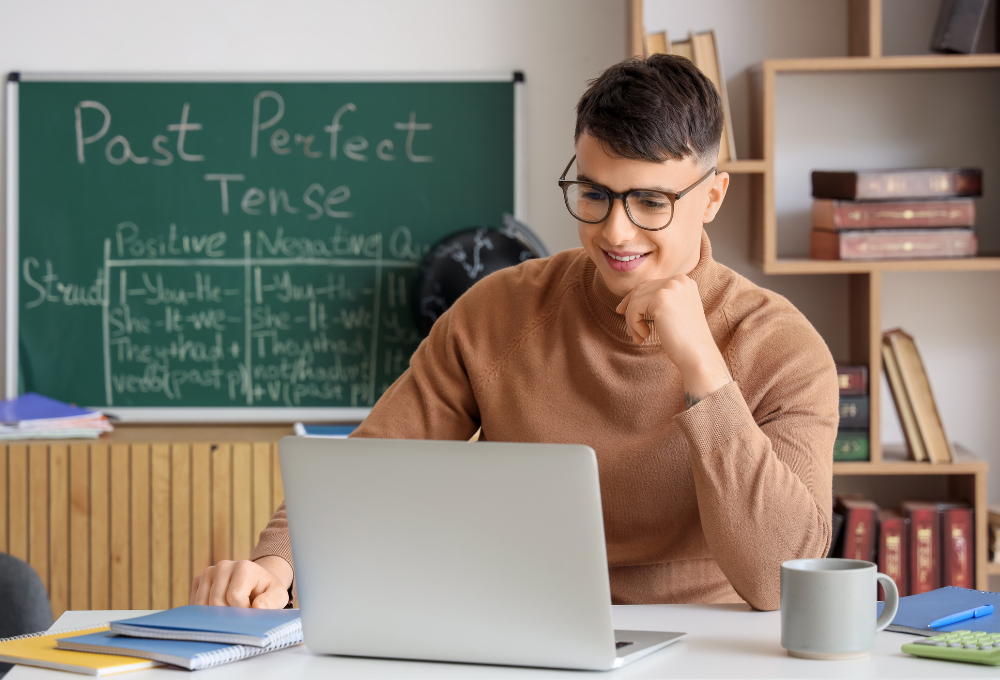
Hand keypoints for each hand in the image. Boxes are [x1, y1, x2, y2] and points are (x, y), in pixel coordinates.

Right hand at [190, 556, 292, 607]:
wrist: (255, 584)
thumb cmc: (266, 592)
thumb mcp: (277, 595)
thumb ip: (272, 601)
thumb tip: (258, 607)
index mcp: (244, 566)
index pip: (234, 597)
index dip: (242, 610)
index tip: (251, 609)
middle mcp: (224, 565)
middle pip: (216, 601)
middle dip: (228, 614)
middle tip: (240, 613)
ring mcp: (209, 572)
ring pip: (201, 604)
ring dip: (215, 615)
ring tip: (231, 610)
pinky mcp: (199, 580)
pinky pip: (194, 603)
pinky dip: (204, 612)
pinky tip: (218, 610)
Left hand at [615, 275, 730, 406]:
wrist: (697, 354)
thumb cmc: (685, 339)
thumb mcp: (673, 313)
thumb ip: (659, 301)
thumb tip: (628, 300)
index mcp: (684, 281)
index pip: (650, 285)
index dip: (634, 299)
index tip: (622, 311)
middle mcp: (679, 280)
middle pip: (641, 290)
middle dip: (631, 310)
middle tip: (630, 331)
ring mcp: (670, 287)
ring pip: (635, 300)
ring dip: (632, 321)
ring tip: (639, 338)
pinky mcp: (661, 299)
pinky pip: (634, 309)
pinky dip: (634, 324)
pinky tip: (644, 336)